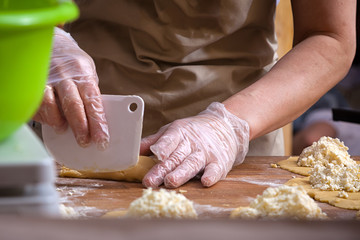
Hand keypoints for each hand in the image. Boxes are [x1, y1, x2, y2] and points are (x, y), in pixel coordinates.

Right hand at [33, 28, 108, 149]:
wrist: (54, 44)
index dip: (98, 122)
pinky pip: (37, 103)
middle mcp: (66, 75)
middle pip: (74, 105)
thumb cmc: (75, 65)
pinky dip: (44, 116)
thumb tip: (97, 121)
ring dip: (58, 122)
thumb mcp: (88, 74)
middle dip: (81, 127)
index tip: (102, 139)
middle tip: (84, 141)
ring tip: (63, 129)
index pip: (93, 101)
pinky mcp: (34, 82)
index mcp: (84, 73)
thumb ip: (90, 95)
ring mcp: (48, 78)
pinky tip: (50, 120)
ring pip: (52, 105)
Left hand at [140, 102, 249, 187]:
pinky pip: (215, 169)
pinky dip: (211, 175)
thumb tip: (133, 150)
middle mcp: (192, 143)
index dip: (161, 147)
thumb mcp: (173, 131)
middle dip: (163, 169)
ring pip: (192, 163)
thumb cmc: (193, 132)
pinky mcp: (219, 162)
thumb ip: (155, 141)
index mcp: (179, 133)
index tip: (154, 154)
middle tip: (150, 180)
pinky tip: (205, 181)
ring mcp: (205, 153)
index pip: (169, 140)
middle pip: (176, 157)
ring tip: (171, 181)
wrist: (225, 127)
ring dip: (181, 173)